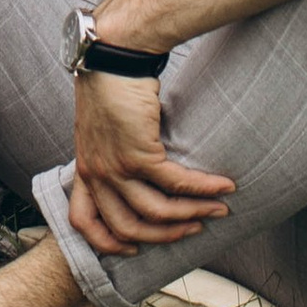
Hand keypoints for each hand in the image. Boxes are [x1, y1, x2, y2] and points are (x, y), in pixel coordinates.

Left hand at [66, 72, 234, 257]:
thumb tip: (143, 175)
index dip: (106, 243)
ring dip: (191, 214)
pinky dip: (202, 189)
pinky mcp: (139, 153)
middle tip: (192, 231)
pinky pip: (175, 183)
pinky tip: (222, 187)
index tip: (130, 250)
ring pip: (156, 211)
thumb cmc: (111, 88)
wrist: (113, 56)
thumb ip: (114, 157)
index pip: (83, 222)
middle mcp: (97, 173)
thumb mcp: (101, 131)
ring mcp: (116, 166)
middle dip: (163, 236)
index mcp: (85, 170)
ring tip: (216, 211)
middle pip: (127, 227)